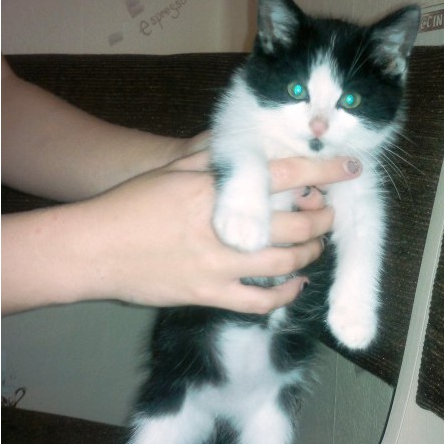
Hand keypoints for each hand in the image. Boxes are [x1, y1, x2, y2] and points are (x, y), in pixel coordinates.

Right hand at [1, 151, 361, 314]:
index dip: (324, 172)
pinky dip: (286, 295)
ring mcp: (219, 265)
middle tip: (329, 216)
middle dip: (322, 220)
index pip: (284, 177)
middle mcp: (224, 227)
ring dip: (310, 255)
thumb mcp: (170, 168)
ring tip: (315, 247)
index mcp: (216, 189)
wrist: (93, 249)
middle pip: (295, 225)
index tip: (350, 169)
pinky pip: (261, 301)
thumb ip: (210, 156)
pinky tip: (295, 285)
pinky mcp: (209, 295)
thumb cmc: (129, 204)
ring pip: (285, 264)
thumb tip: (240, 141)